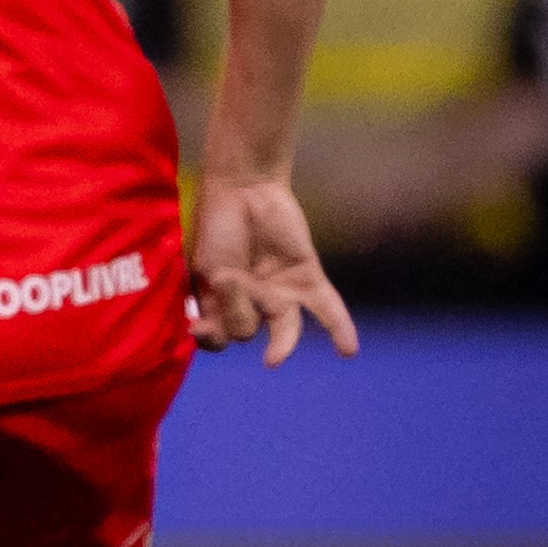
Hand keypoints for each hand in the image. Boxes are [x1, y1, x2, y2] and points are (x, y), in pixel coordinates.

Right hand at [189, 175, 357, 366]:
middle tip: (229, 280)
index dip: (209, 338)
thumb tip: (239, 334)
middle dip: (237, 314)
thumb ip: (226, 303)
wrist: (244, 187)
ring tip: (273, 359)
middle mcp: (249, 301)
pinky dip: (340, 329)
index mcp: (218, 300)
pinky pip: (326, 309)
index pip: (215, 337)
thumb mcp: (210, 268)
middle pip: (246, 332)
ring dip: (281, 344)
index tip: (200, 328)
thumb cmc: (217, 225)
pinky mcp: (307, 278)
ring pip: (284, 330)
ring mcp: (279, 292)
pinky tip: (348, 351)